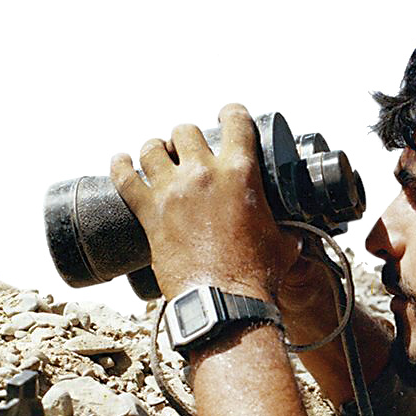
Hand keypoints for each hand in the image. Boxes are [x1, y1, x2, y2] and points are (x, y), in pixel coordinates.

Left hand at [110, 104, 296, 299]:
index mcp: (240, 173)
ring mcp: (172, 191)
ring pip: (152, 148)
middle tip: (189, 149)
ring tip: (159, 155)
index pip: (235, 121)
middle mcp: (203, 174)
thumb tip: (295, 234)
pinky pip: (124, 179)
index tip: (226, 116)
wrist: (225, 302)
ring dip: (156, 148)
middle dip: (187, 137)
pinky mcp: (149, 213)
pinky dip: (120, 166)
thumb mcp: (284, 243)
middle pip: (185, 131)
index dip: (230, 113)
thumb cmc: (254, 275)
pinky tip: (120, 161)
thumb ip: (288, 229)